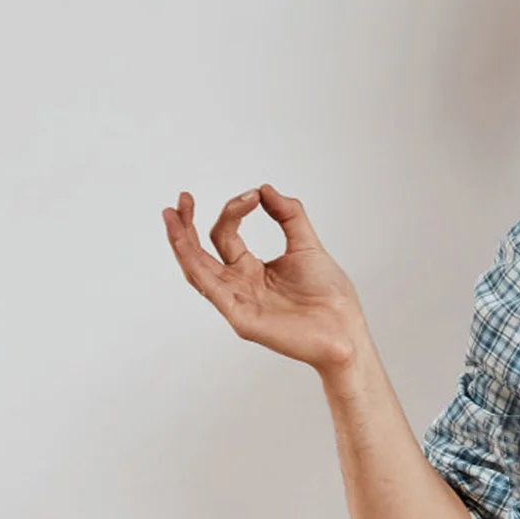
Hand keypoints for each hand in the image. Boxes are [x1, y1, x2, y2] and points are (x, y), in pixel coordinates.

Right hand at [164, 185, 365, 372]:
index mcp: (251, 269)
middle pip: (200, 253)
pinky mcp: (242, 318)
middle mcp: (239, 285)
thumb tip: (264, 188)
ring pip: (197, 269)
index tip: (255, 195)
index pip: (225, 235)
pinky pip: (211, 289)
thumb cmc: (331, 297)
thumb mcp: (308, 245)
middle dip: (186, 225)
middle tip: (183, 198)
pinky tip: (185, 243)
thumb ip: (288, 215)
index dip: (234, 210)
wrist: (347, 330)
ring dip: (181, 242)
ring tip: (172, 215)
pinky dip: (194, 264)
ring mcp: (237, 302)